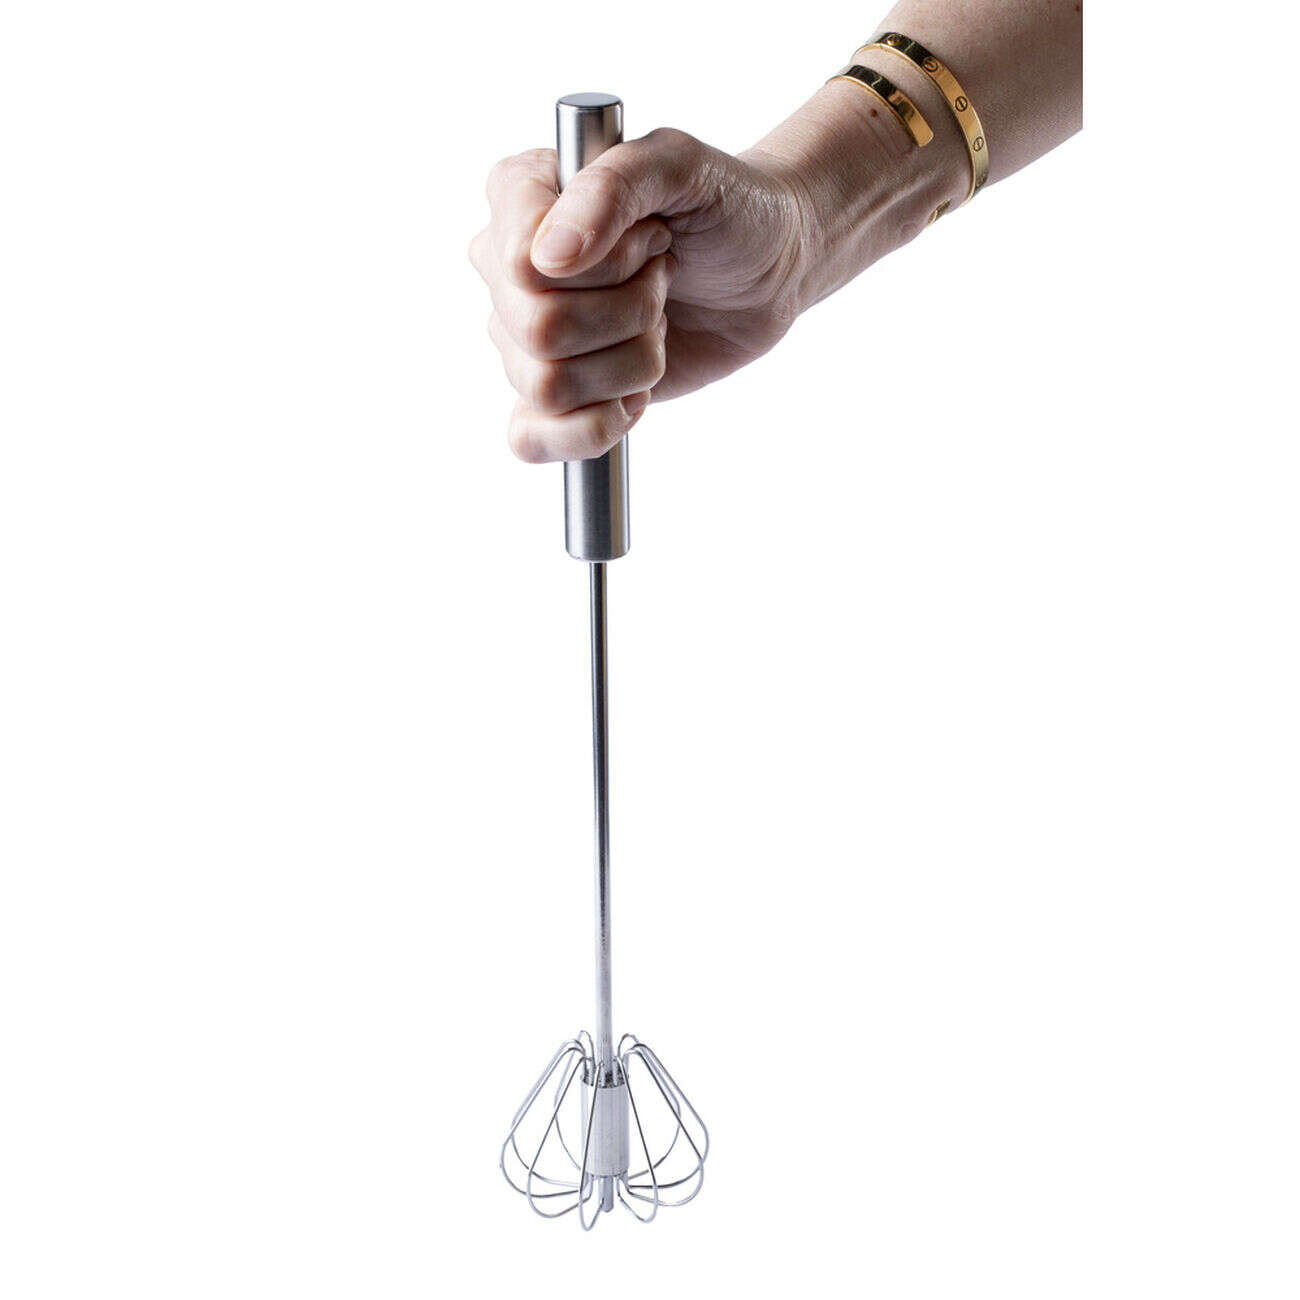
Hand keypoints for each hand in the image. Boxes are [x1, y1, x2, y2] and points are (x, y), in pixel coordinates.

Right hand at [469, 129, 808, 461]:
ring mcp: (525, 338)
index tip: (652, 234)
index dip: (603, 263)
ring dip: (631, 362)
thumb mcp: (682, 166)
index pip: (520, 260)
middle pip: (539, 329)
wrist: (768, 271)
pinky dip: (591, 428)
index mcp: (520, 196)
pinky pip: (529, 439)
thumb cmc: (725, 208)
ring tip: (656, 323)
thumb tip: (548, 256)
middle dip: (629, 313)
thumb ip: (612, 188)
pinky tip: (633, 395)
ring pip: (549, 385)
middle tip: (664, 279)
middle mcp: (509, 270)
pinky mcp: (553, 397)